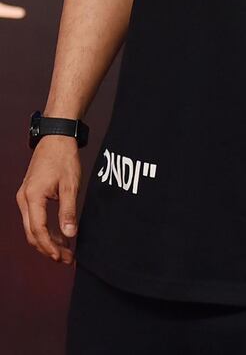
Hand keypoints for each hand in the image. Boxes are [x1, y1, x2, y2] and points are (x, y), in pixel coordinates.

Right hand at [16, 136, 81, 263]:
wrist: (56, 137)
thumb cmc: (63, 158)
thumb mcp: (70, 185)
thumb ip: (68, 211)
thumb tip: (70, 234)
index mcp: (32, 197)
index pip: (38, 230)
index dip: (49, 246)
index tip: (62, 257)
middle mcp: (24, 199)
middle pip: (32, 233)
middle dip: (48, 248)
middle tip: (66, 259)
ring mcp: (25, 197)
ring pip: (32, 227)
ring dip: (47, 241)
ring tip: (65, 251)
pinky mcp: (29, 195)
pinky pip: (34, 218)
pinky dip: (46, 229)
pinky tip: (60, 235)